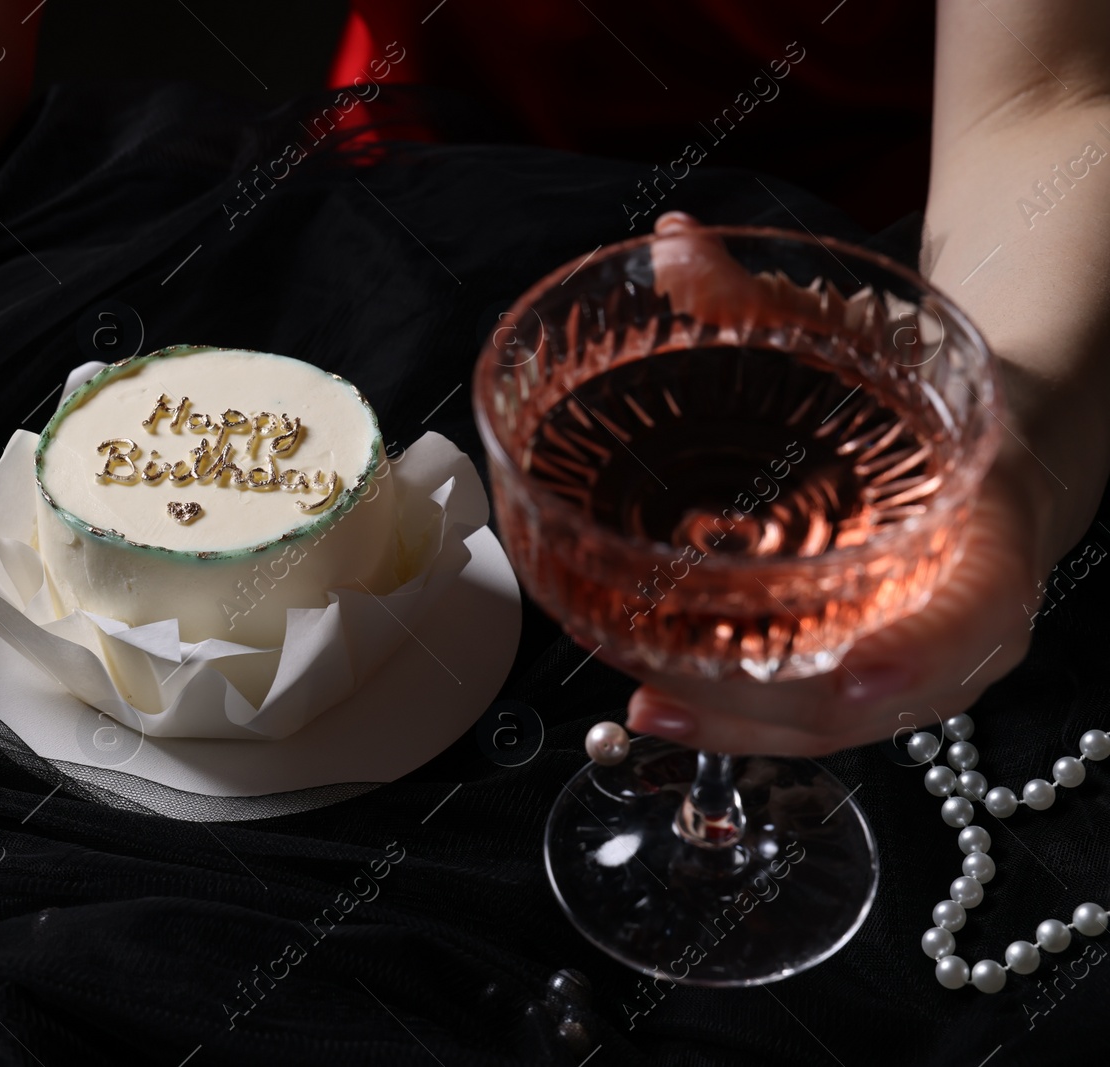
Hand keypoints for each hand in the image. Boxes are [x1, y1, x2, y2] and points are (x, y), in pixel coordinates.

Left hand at [621, 213, 1055, 754]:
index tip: (858, 682)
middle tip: (662, 693)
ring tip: (642, 707)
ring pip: (835, 723)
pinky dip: (742, 718)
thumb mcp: (863, 340)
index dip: (920, 655)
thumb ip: (764, 300)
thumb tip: (669, 239)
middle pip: (873, 699)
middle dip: (765, 711)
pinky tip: (662, 703)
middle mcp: (963, 618)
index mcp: (992, 533)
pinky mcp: (878, 670)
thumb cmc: (927, 392)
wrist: (1001, 442)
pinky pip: (814, 712)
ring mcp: (922, 657)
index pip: (975, 613)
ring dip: (737, 727)